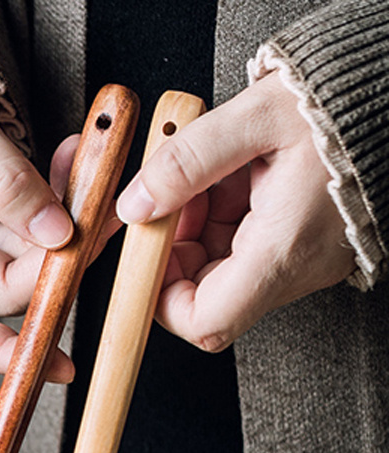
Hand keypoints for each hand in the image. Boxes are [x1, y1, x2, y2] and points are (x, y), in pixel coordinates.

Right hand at [0, 66, 79, 378]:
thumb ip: (6, 183)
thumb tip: (59, 233)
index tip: (47, 362)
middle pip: (1, 288)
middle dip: (55, 261)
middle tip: (102, 219)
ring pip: (25, 256)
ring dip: (67, 222)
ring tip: (94, 173)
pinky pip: (32, 223)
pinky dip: (60, 198)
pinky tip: (77, 164)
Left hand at [116, 72, 355, 351]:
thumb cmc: (346, 99)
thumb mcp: (258, 115)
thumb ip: (188, 161)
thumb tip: (135, 205)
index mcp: (283, 250)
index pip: (206, 322)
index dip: (162, 302)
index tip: (148, 256)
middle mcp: (297, 267)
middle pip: (209, 296)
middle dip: (178, 250)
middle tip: (178, 198)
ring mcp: (305, 259)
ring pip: (226, 270)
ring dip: (201, 228)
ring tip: (213, 175)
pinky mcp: (308, 243)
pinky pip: (251, 248)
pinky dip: (228, 216)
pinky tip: (236, 175)